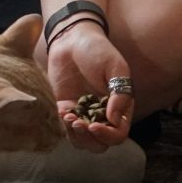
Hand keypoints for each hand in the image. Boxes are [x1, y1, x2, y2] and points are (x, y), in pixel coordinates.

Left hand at [45, 22, 134, 152]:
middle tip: (79, 124)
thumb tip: (114, 120)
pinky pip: (65, 127)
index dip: (108, 135)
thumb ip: (120, 94)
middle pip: (99, 143)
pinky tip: (61, 113)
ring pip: (82, 140)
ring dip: (76, 136)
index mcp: (119, 108)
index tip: (95, 126)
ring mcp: (83, 113)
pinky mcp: (65, 107)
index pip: (118, 134)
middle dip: (90, 139)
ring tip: (69, 119)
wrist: (71, 39)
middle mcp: (102, 115)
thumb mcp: (116, 68)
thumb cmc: (98, 50)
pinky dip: (63, 126)